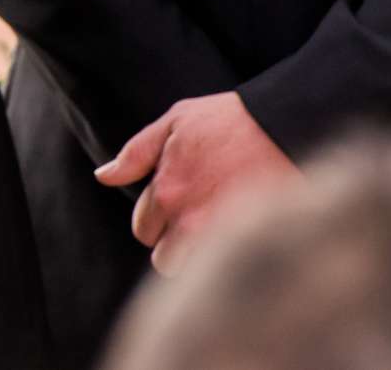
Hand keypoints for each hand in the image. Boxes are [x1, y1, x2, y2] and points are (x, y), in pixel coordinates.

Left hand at [96, 92, 298, 273]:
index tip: (178, 207)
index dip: (157, 220)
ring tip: (215, 233)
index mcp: (166, 190)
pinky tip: (239, 238)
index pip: (144, 229)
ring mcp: (222, 235)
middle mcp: (188, 218)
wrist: (288, 126)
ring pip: (194, 272)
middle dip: (174, 246)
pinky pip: (228, 269)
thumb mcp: (175, 121)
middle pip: (164, 260)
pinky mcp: (253, 243)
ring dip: (199, 260)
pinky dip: (229, 261)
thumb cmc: (230, 119)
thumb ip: (136, 153)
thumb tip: (103, 176)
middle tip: (196, 222)